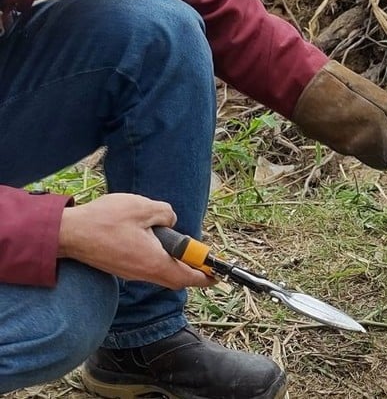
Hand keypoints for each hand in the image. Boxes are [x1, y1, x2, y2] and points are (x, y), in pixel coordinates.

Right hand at [58, 193, 215, 289]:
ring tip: (179, 247)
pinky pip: (146, 268)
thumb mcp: (145, 207)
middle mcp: (143, 273)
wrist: (69, 232)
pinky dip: (157, 259)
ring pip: (160, 274)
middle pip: (174, 279)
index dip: (204, 276)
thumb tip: (170, 221)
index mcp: (154, 262)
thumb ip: (166, 214)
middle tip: (202, 261)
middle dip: (191, 272)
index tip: (216, 274)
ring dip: (173, 264)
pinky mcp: (120, 267)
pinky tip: (154, 242)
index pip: (186, 278)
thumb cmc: (106, 220)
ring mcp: (130, 272)